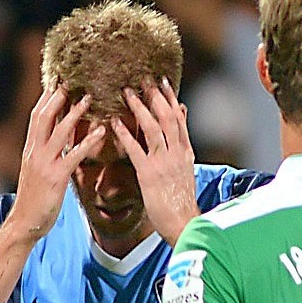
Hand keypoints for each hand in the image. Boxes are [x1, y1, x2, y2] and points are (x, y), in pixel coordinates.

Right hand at [9, 86, 104, 241]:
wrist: (25, 222)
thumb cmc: (35, 198)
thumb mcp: (36, 169)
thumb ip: (45, 152)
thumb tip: (56, 137)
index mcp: (30, 148)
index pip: (36, 116)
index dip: (46, 96)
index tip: (58, 79)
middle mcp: (34, 152)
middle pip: (43, 116)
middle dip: (56, 96)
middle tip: (72, 79)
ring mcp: (44, 164)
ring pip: (58, 131)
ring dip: (74, 113)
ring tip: (90, 98)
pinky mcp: (56, 178)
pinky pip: (74, 155)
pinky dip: (87, 142)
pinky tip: (101, 132)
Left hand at [112, 83, 200, 242]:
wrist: (184, 224)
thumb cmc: (182, 201)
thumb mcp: (186, 170)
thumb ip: (182, 145)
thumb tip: (183, 119)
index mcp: (185, 153)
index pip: (179, 119)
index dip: (170, 99)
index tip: (161, 81)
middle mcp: (176, 154)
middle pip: (167, 118)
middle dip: (155, 97)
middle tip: (142, 79)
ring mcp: (163, 163)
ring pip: (153, 128)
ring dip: (140, 108)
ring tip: (126, 92)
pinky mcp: (149, 174)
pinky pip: (136, 150)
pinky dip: (126, 134)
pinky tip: (114, 122)